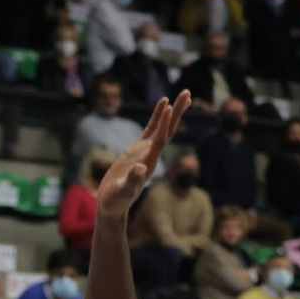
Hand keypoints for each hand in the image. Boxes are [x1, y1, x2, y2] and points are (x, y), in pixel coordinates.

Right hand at [96, 91, 191, 219]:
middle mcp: (151, 155)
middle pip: (167, 130)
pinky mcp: (138, 150)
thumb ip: (131, 182)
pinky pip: (151, 129)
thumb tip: (140, 168)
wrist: (112, 205)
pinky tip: (164, 104)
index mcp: (148, 163)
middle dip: (177, 112)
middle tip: (187, 93)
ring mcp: (145, 151)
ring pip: (163, 128)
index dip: (164, 124)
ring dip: (173, 112)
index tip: (170, 107)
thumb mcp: (121, 192)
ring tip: (184, 94)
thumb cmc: (115, 202)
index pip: (159, 140)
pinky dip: (157, 116)